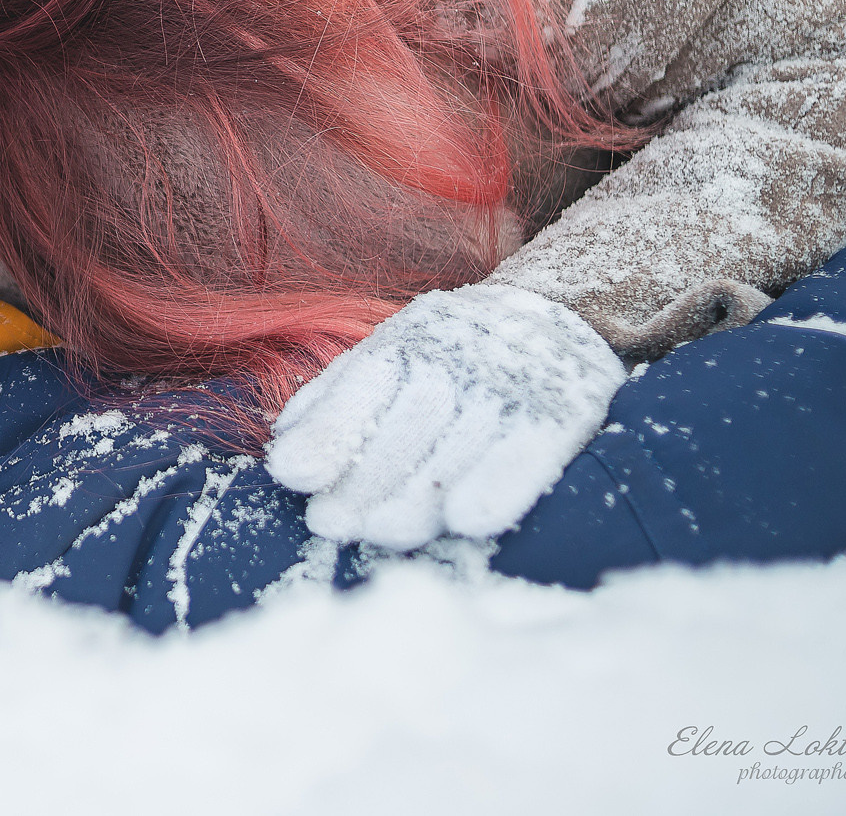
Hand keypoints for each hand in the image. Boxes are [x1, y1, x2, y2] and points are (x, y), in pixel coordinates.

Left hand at [264, 284, 626, 549]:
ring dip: (420, 491)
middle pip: (407, 421)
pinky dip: (499, 485)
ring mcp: (510, 382)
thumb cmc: (453, 351)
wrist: (559, 312)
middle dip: (366, 476)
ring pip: (461, 440)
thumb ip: (339, 395)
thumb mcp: (394, 353)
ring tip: (382, 533)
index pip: (363, 385)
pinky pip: (529, 449)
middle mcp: (457, 355)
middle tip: (330, 524)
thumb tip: (283, 442)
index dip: (328, 431)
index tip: (291, 474)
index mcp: (410, 341)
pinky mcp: (562, 409)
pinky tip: (468, 521)